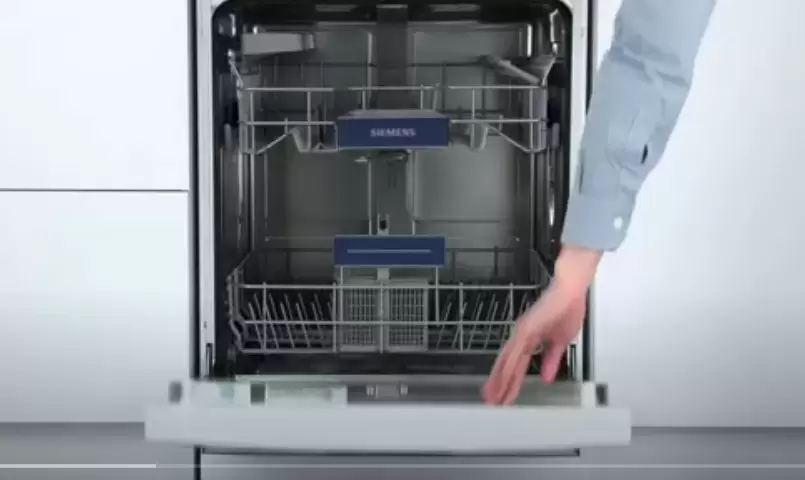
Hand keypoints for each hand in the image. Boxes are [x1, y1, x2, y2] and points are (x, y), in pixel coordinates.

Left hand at [482, 246, 600, 404]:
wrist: (571, 291)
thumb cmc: (567, 310)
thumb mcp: (560, 342)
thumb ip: (551, 360)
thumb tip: (547, 378)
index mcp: (528, 341)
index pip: (516, 366)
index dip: (510, 383)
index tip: (504, 398)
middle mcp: (520, 337)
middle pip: (506, 365)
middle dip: (499, 385)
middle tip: (491, 403)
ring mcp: (521, 332)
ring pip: (507, 361)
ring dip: (499, 379)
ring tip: (492, 396)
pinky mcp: (526, 328)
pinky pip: (516, 352)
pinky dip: (509, 366)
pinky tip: (504, 379)